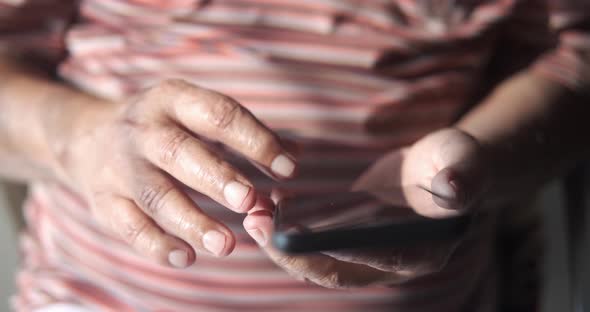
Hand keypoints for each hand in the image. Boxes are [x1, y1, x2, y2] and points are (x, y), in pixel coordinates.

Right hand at [57, 79, 295, 267]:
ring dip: (191, 220)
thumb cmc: (163, 128)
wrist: (87, 137)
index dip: (255, 140)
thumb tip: (294, 155)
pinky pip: (129, 226)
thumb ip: (244, 135)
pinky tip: (184, 258)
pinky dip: (156, 245)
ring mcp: (120, 166)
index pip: (218, 115)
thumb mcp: (196, 115)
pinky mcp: (104, 199)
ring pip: (155, 194)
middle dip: (216, 176)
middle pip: (179, 151)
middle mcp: (144, 129)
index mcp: (174, 100)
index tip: (288, 168)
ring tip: (225, 244)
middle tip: (249, 200)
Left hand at [243, 128, 488, 287]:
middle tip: (259, 224)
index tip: (297, 235)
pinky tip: (266, 207)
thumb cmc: (456, 163)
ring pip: (317, 263)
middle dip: (294, 254)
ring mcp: (366, 255)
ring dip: (281, 245)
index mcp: (421, 250)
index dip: (340, 249)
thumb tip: (453, 186)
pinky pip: (313, 245)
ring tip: (253, 215)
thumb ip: (461, 175)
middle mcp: (389, 263)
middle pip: (337, 271)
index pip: (379, 258)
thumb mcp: (463, 161)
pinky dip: (287, 232)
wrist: (442, 167)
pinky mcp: (348, 240)